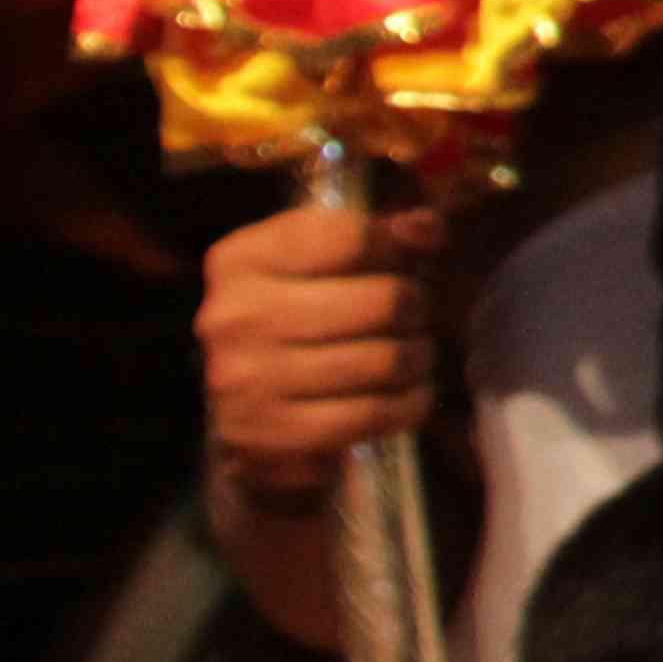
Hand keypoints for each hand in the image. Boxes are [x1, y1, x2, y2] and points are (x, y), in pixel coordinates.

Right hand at [195, 200, 442, 498]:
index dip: (396, 248)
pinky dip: (407, 404)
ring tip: (413, 354)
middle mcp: (235, 316)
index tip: (400, 261)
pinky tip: (409, 394)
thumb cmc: (296, 309)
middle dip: (414, 308)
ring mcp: (245, 378)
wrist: (242, 395)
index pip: (353, 239)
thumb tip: (427, 229)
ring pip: (384, 361)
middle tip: (412, 315)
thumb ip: (382, 234)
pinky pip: (370, 415)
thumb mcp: (322, 257)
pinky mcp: (269, 433)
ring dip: (417, 358)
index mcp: (242, 259)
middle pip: (381, 302)